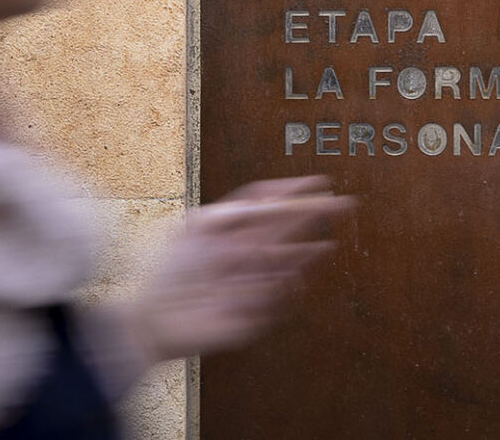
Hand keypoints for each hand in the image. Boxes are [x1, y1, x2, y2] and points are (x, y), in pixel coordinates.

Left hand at [124, 178, 352, 363]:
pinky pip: (280, 298)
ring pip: (288, 264)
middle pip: (286, 230)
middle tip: (342, 204)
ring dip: (306, 254)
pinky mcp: (255, 311)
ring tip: (324, 246)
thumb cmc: (171, 271)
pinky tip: (291, 279)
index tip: (320, 183)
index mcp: (232, 231)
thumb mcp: (198, 227)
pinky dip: (287, 288)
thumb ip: (235, 212)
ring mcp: (252, 280)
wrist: (157, 317)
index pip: (270, 205)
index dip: (294, 192)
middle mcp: (246, 253)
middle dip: (313, 216)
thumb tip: (270, 201)